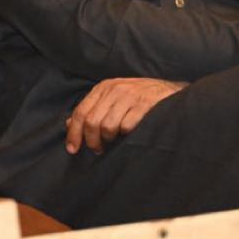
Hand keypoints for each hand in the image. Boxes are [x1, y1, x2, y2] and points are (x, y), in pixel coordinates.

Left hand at [65, 77, 185, 153]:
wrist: (170, 91)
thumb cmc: (138, 98)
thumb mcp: (113, 98)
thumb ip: (93, 109)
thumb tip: (69, 124)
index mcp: (103, 88)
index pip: (80, 112)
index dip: (73, 133)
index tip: (72, 149)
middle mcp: (114, 90)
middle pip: (91, 121)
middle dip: (91, 140)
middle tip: (98, 149)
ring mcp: (130, 96)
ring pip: (108, 126)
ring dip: (109, 139)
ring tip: (114, 140)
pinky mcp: (145, 104)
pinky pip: (127, 126)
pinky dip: (126, 134)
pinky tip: (130, 133)